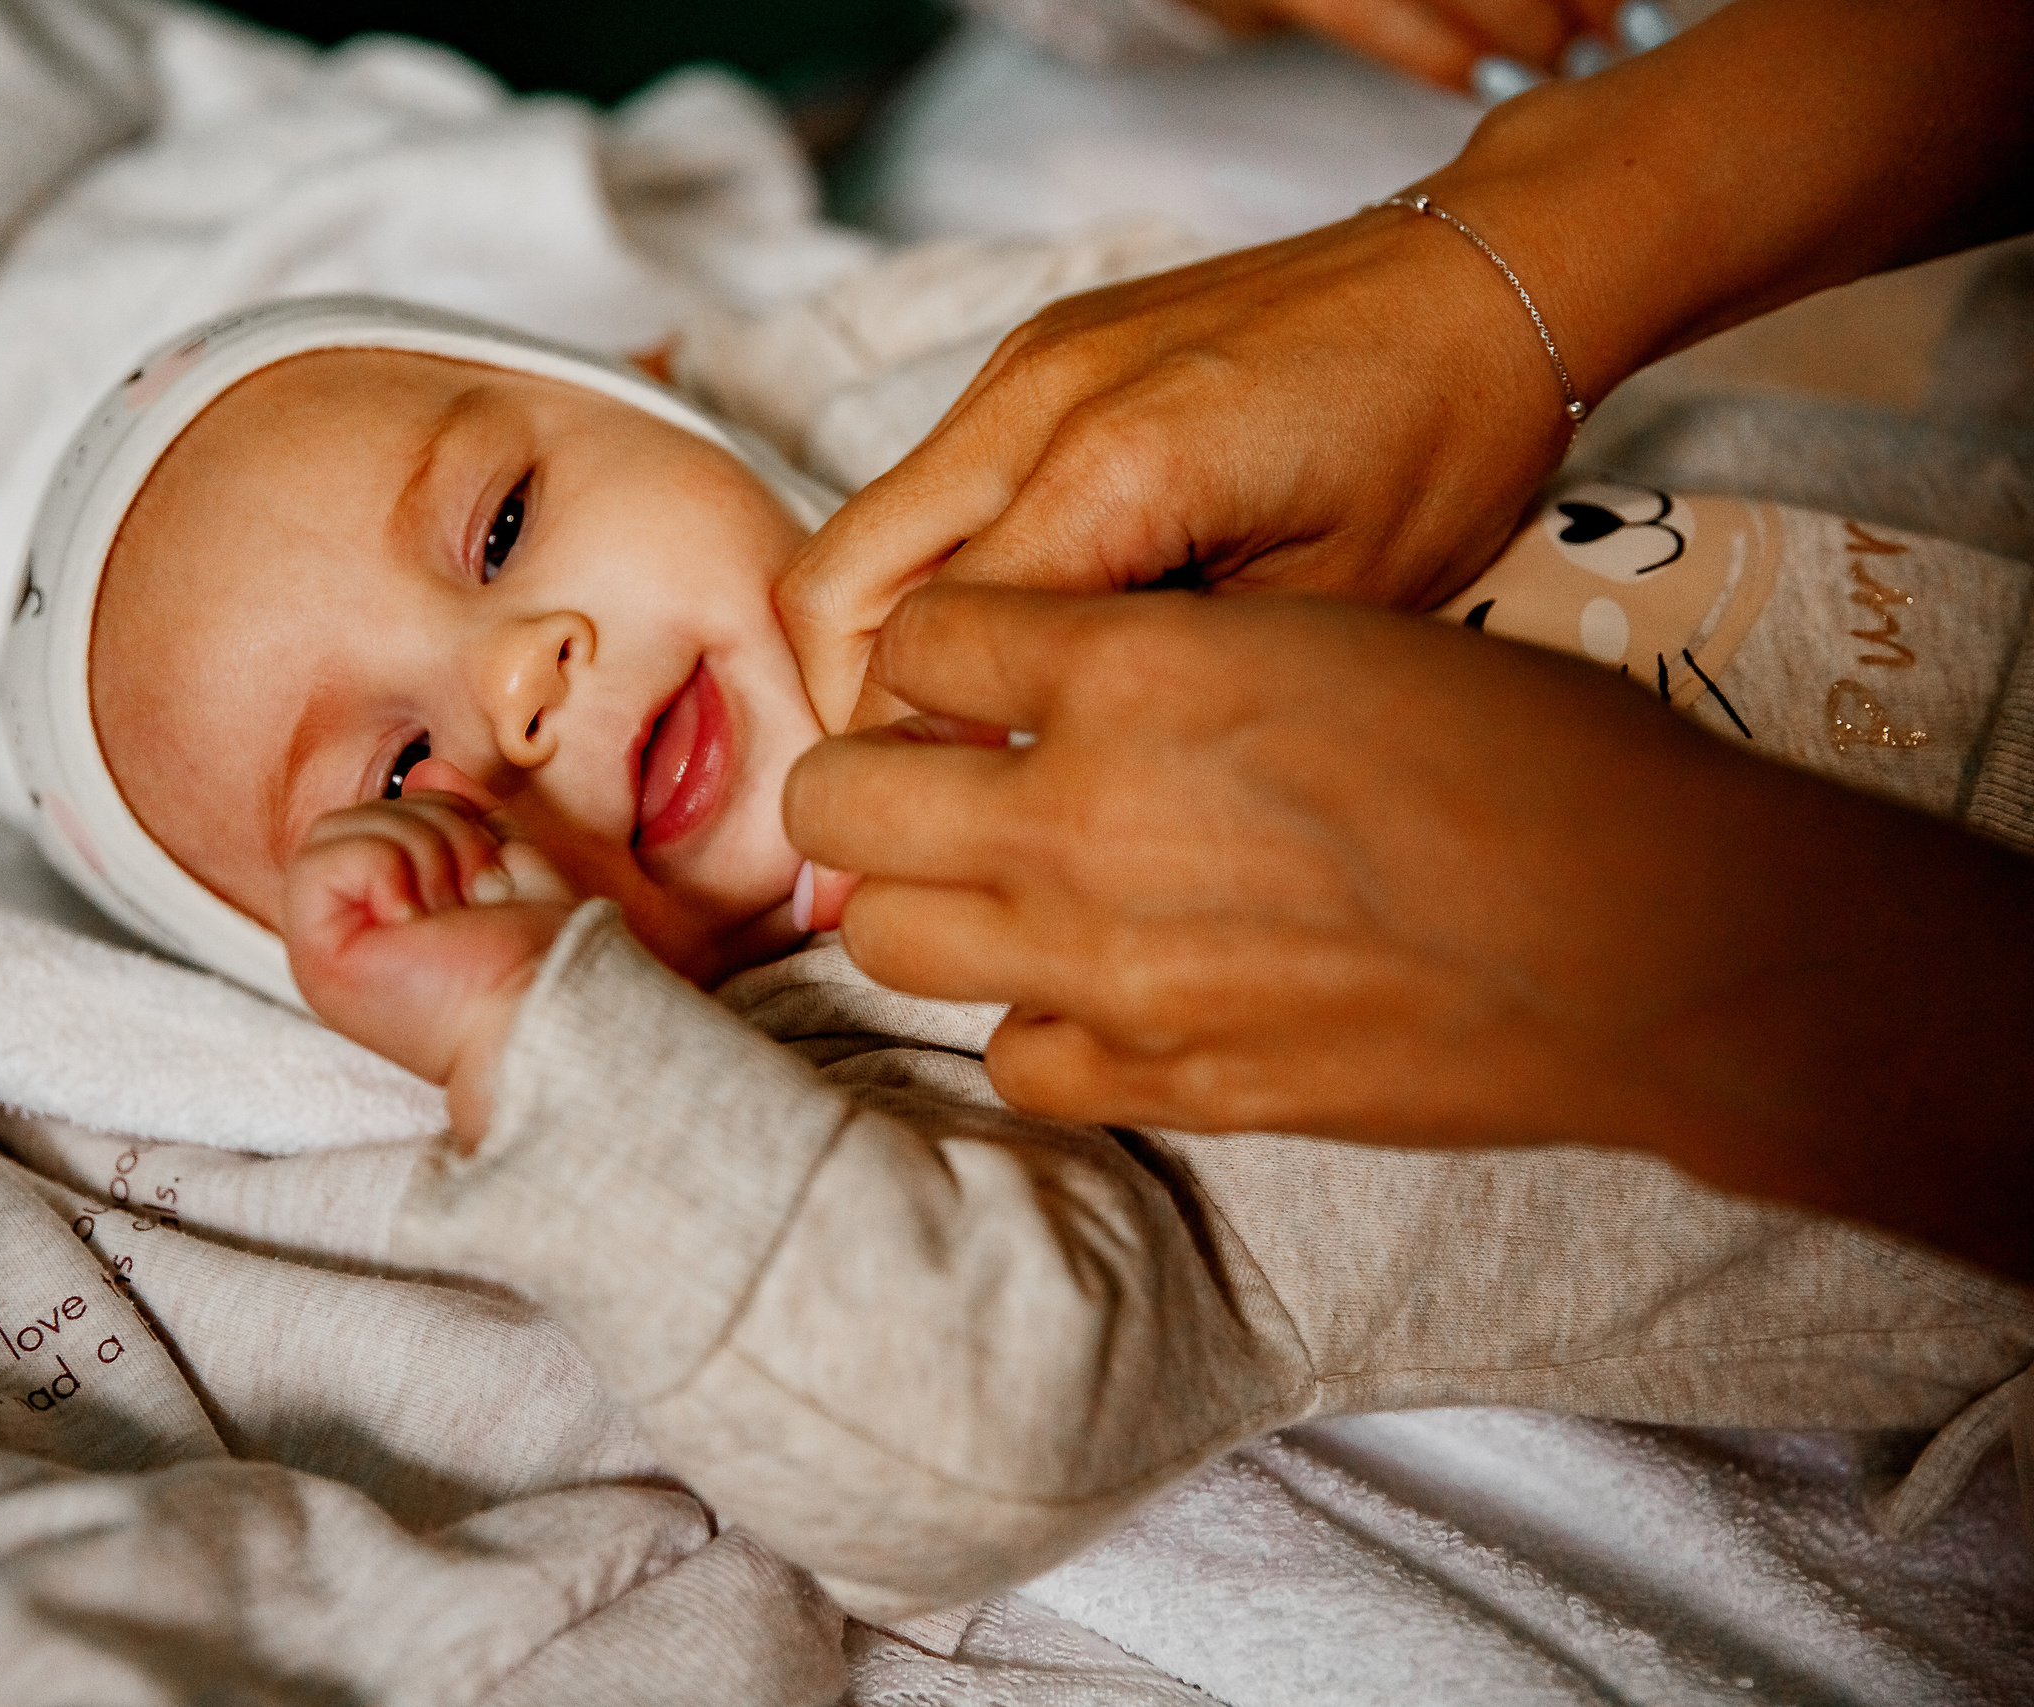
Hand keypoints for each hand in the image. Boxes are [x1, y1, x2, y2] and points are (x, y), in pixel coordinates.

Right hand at [282, 790, 574, 1145]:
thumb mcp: (509, 862)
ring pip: (342, 827)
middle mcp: (350, 924)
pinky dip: (384, 872)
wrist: (542, 1007)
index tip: (491, 876)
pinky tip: (413, 924)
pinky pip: (320, 859)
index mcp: (387, 906)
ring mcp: (324, 943)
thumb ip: (467, 817)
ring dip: (422, 855)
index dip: (448, 820)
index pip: (391, 814)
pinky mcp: (313, 954)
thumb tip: (426, 769)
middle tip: (473, 899)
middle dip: (441, 834)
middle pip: (366, 812)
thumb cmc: (537, 955)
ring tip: (450, 913)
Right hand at [778, 0, 2033, 738]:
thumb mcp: (1323, 611)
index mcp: (1111, 467)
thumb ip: (1159, 693)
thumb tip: (1041, 785)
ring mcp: (1025, 364)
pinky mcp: (1040, 355)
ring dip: (888, 645)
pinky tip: (1025, 643)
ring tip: (964, 739)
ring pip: (869, 532)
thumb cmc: (1442, 440)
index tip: (926, 857)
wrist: (1488, 274)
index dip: (906, 767)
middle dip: (847, 712)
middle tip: (911, 807)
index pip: (917, 648)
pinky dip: (942, 578)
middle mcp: (1035, 400)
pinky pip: (935, 486)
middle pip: (834, 582)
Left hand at [783, 584, 2033, 1279]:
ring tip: (990, 883)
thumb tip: (1066, 683)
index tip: (967, 673)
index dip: (935, 650)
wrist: (1646, 932)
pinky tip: (1092, 989)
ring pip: (884, 936)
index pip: (918, 635)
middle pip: (845, 795)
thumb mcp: (1333, 628)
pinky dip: (1031, 1021)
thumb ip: (1164, 658)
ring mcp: (1109, 964)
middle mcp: (1085, 811)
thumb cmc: (1524, 751)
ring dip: (917, 898)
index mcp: (1136, 662)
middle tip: (923, 777)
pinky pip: (1009, 1060)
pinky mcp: (1164, 1081)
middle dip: (864, 776)